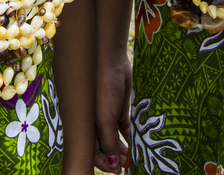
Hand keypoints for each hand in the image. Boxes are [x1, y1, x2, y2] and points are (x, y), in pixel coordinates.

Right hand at [92, 50, 131, 173]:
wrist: (109, 60)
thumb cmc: (102, 88)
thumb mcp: (104, 119)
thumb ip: (108, 142)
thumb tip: (114, 165)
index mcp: (85, 127)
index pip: (92, 152)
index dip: (104, 163)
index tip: (118, 171)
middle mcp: (94, 123)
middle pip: (104, 147)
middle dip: (115, 158)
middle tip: (129, 165)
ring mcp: (107, 115)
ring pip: (114, 138)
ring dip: (123, 149)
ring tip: (135, 157)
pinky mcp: (119, 108)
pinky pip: (123, 127)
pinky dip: (130, 136)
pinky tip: (137, 143)